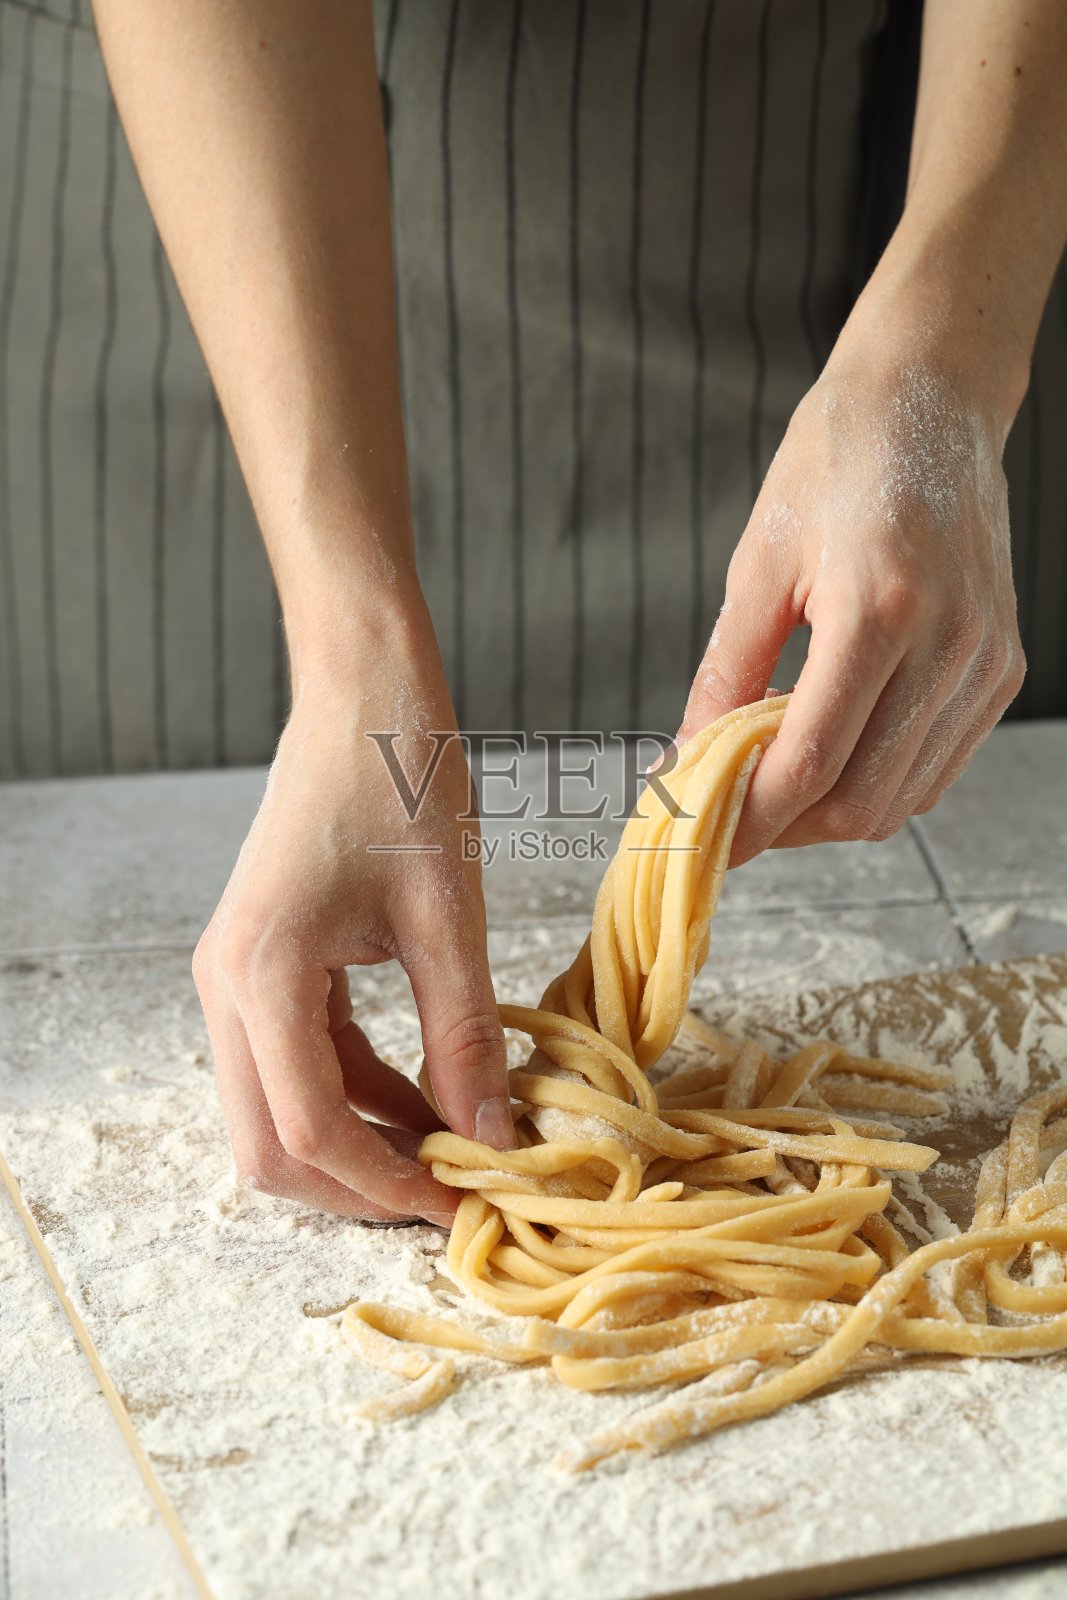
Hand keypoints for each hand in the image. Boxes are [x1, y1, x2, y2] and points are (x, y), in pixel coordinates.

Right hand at [192, 628, 514, 1222]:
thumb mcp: (449, 920)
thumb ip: (464, 1037)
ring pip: (278, 1110)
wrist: (362, 698)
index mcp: (262, 974)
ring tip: (452, 1149)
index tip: (462, 1203)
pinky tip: (428, 1094)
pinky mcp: (260, 966)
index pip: (309, 1130)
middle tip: (450, 1191)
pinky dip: (356, 1094)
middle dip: (357, 1183)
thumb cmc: (405, 785)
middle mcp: (226, 986)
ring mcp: (235, 977)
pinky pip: (297, 1062)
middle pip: (269, 1143)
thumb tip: (492, 1140)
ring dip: (359, 1143)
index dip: (386, 1184)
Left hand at [678, 337, 1024, 866]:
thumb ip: (724, 675)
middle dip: (784, 829)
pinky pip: (934, 767)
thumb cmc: (836, 461)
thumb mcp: (757, 564)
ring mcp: (986, 662)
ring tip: (771, 778)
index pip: (810, 764)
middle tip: (726, 816)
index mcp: (880, 610)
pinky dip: (875, 782)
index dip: (750, 821)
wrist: (932, 398)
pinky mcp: (1001, 668)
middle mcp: (949, 646)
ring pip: (902, 799)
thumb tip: (688, 762)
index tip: (701, 843)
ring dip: (828, 814)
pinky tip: (828, 751)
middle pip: (862, 801)